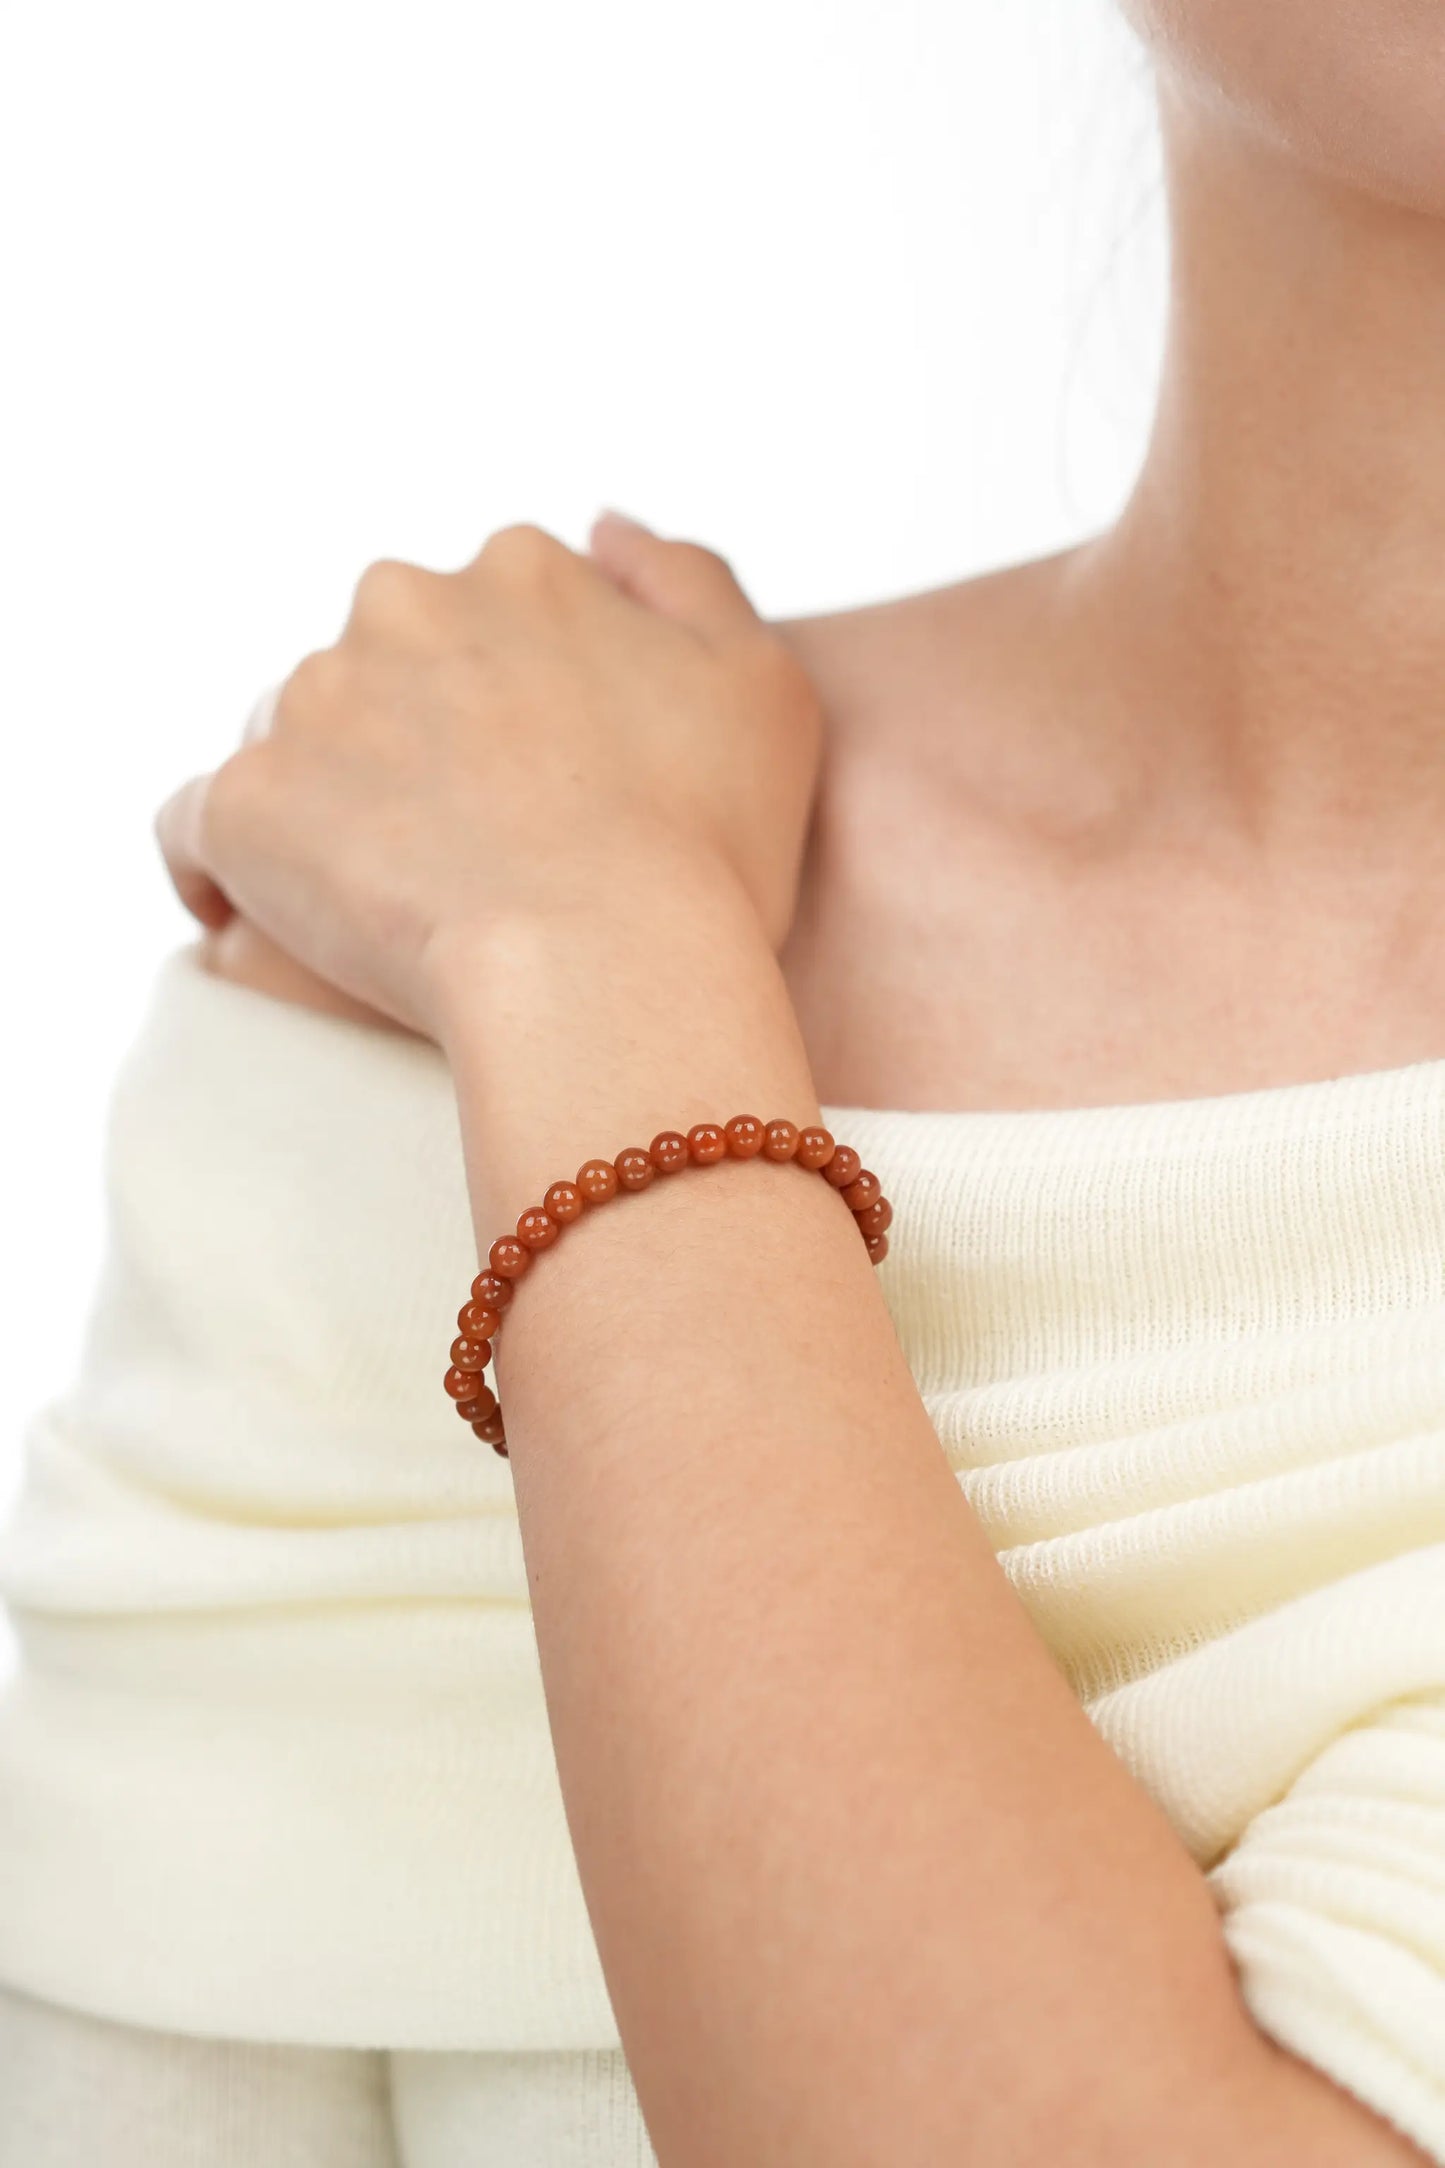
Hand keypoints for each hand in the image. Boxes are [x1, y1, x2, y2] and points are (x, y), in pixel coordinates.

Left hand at [156, 515, 823, 1038]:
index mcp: (519, 574)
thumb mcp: (758, 681)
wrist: (607, 965)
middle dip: (406, 740)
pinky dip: (228, 868)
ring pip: (295, 739)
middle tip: (465, 855)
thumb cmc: (706, 846)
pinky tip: (261, 922)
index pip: (484, 618)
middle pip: (380, 665)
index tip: (531, 789)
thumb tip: (600, 524)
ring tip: (386, 906)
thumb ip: (684, 577)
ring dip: (329, 802)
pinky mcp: (247, 799)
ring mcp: (312, 698)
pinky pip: (201, 828)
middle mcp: (402, 603)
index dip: (505, 707)